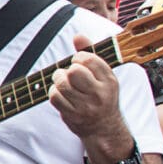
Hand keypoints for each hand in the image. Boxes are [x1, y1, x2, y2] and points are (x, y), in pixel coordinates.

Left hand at [49, 35, 132, 163]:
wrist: (104, 127)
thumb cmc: (101, 95)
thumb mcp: (102, 75)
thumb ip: (90, 53)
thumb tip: (78, 35)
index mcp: (109, 80)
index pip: (88, 59)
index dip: (78, 58)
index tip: (79, 63)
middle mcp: (99, 94)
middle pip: (74, 72)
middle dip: (68, 70)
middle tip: (70, 74)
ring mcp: (86, 106)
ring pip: (61, 84)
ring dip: (58, 80)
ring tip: (63, 83)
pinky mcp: (73, 116)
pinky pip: (54, 97)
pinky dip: (54, 93)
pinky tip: (60, 94)